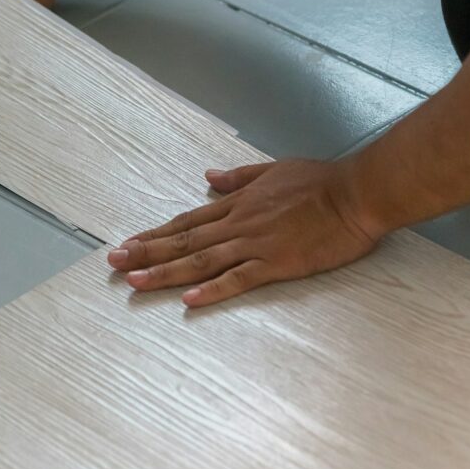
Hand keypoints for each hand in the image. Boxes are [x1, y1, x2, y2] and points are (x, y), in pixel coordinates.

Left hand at [107, 158, 381, 307]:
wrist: (356, 194)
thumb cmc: (321, 181)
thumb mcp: (274, 169)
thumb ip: (239, 176)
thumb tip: (208, 178)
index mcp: (238, 204)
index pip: (187, 222)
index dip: (155, 234)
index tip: (128, 243)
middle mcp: (238, 224)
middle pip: (184, 241)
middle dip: (146, 252)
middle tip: (113, 264)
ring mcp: (256, 244)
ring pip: (202, 260)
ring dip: (166, 271)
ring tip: (135, 281)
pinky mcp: (277, 263)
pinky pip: (239, 279)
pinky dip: (214, 289)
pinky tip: (190, 299)